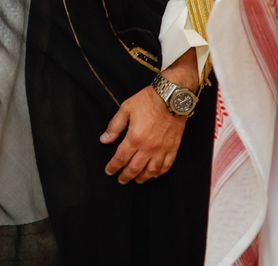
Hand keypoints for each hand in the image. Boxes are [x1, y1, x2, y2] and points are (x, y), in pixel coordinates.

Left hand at [100, 53, 197, 184]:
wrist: (172, 97)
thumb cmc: (148, 100)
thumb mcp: (126, 109)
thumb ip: (114, 126)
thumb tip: (104, 140)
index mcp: (134, 138)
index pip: (121, 158)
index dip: (113, 167)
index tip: (109, 171)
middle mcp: (148, 147)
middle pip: (135, 168)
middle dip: (126, 176)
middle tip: (121, 180)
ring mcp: (162, 149)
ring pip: (151, 171)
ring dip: (142, 178)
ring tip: (137, 180)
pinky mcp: (173, 148)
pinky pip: (166, 166)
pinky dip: (159, 173)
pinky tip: (154, 175)